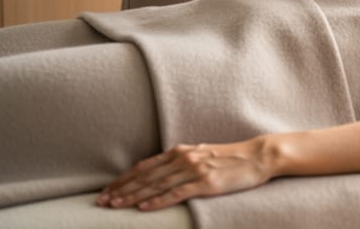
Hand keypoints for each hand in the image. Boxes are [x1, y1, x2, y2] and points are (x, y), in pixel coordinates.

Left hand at [96, 139, 271, 210]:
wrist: (258, 155)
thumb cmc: (232, 157)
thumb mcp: (202, 154)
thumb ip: (182, 161)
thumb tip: (163, 170)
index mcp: (181, 151)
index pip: (144, 167)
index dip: (124, 179)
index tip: (107, 190)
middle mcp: (183, 159)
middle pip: (145, 177)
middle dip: (121, 190)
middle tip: (101, 202)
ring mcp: (194, 170)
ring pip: (156, 185)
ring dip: (132, 196)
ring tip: (114, 205)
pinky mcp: (206, 183)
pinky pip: (176, 193)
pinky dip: (158, 201)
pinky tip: (143, 208)